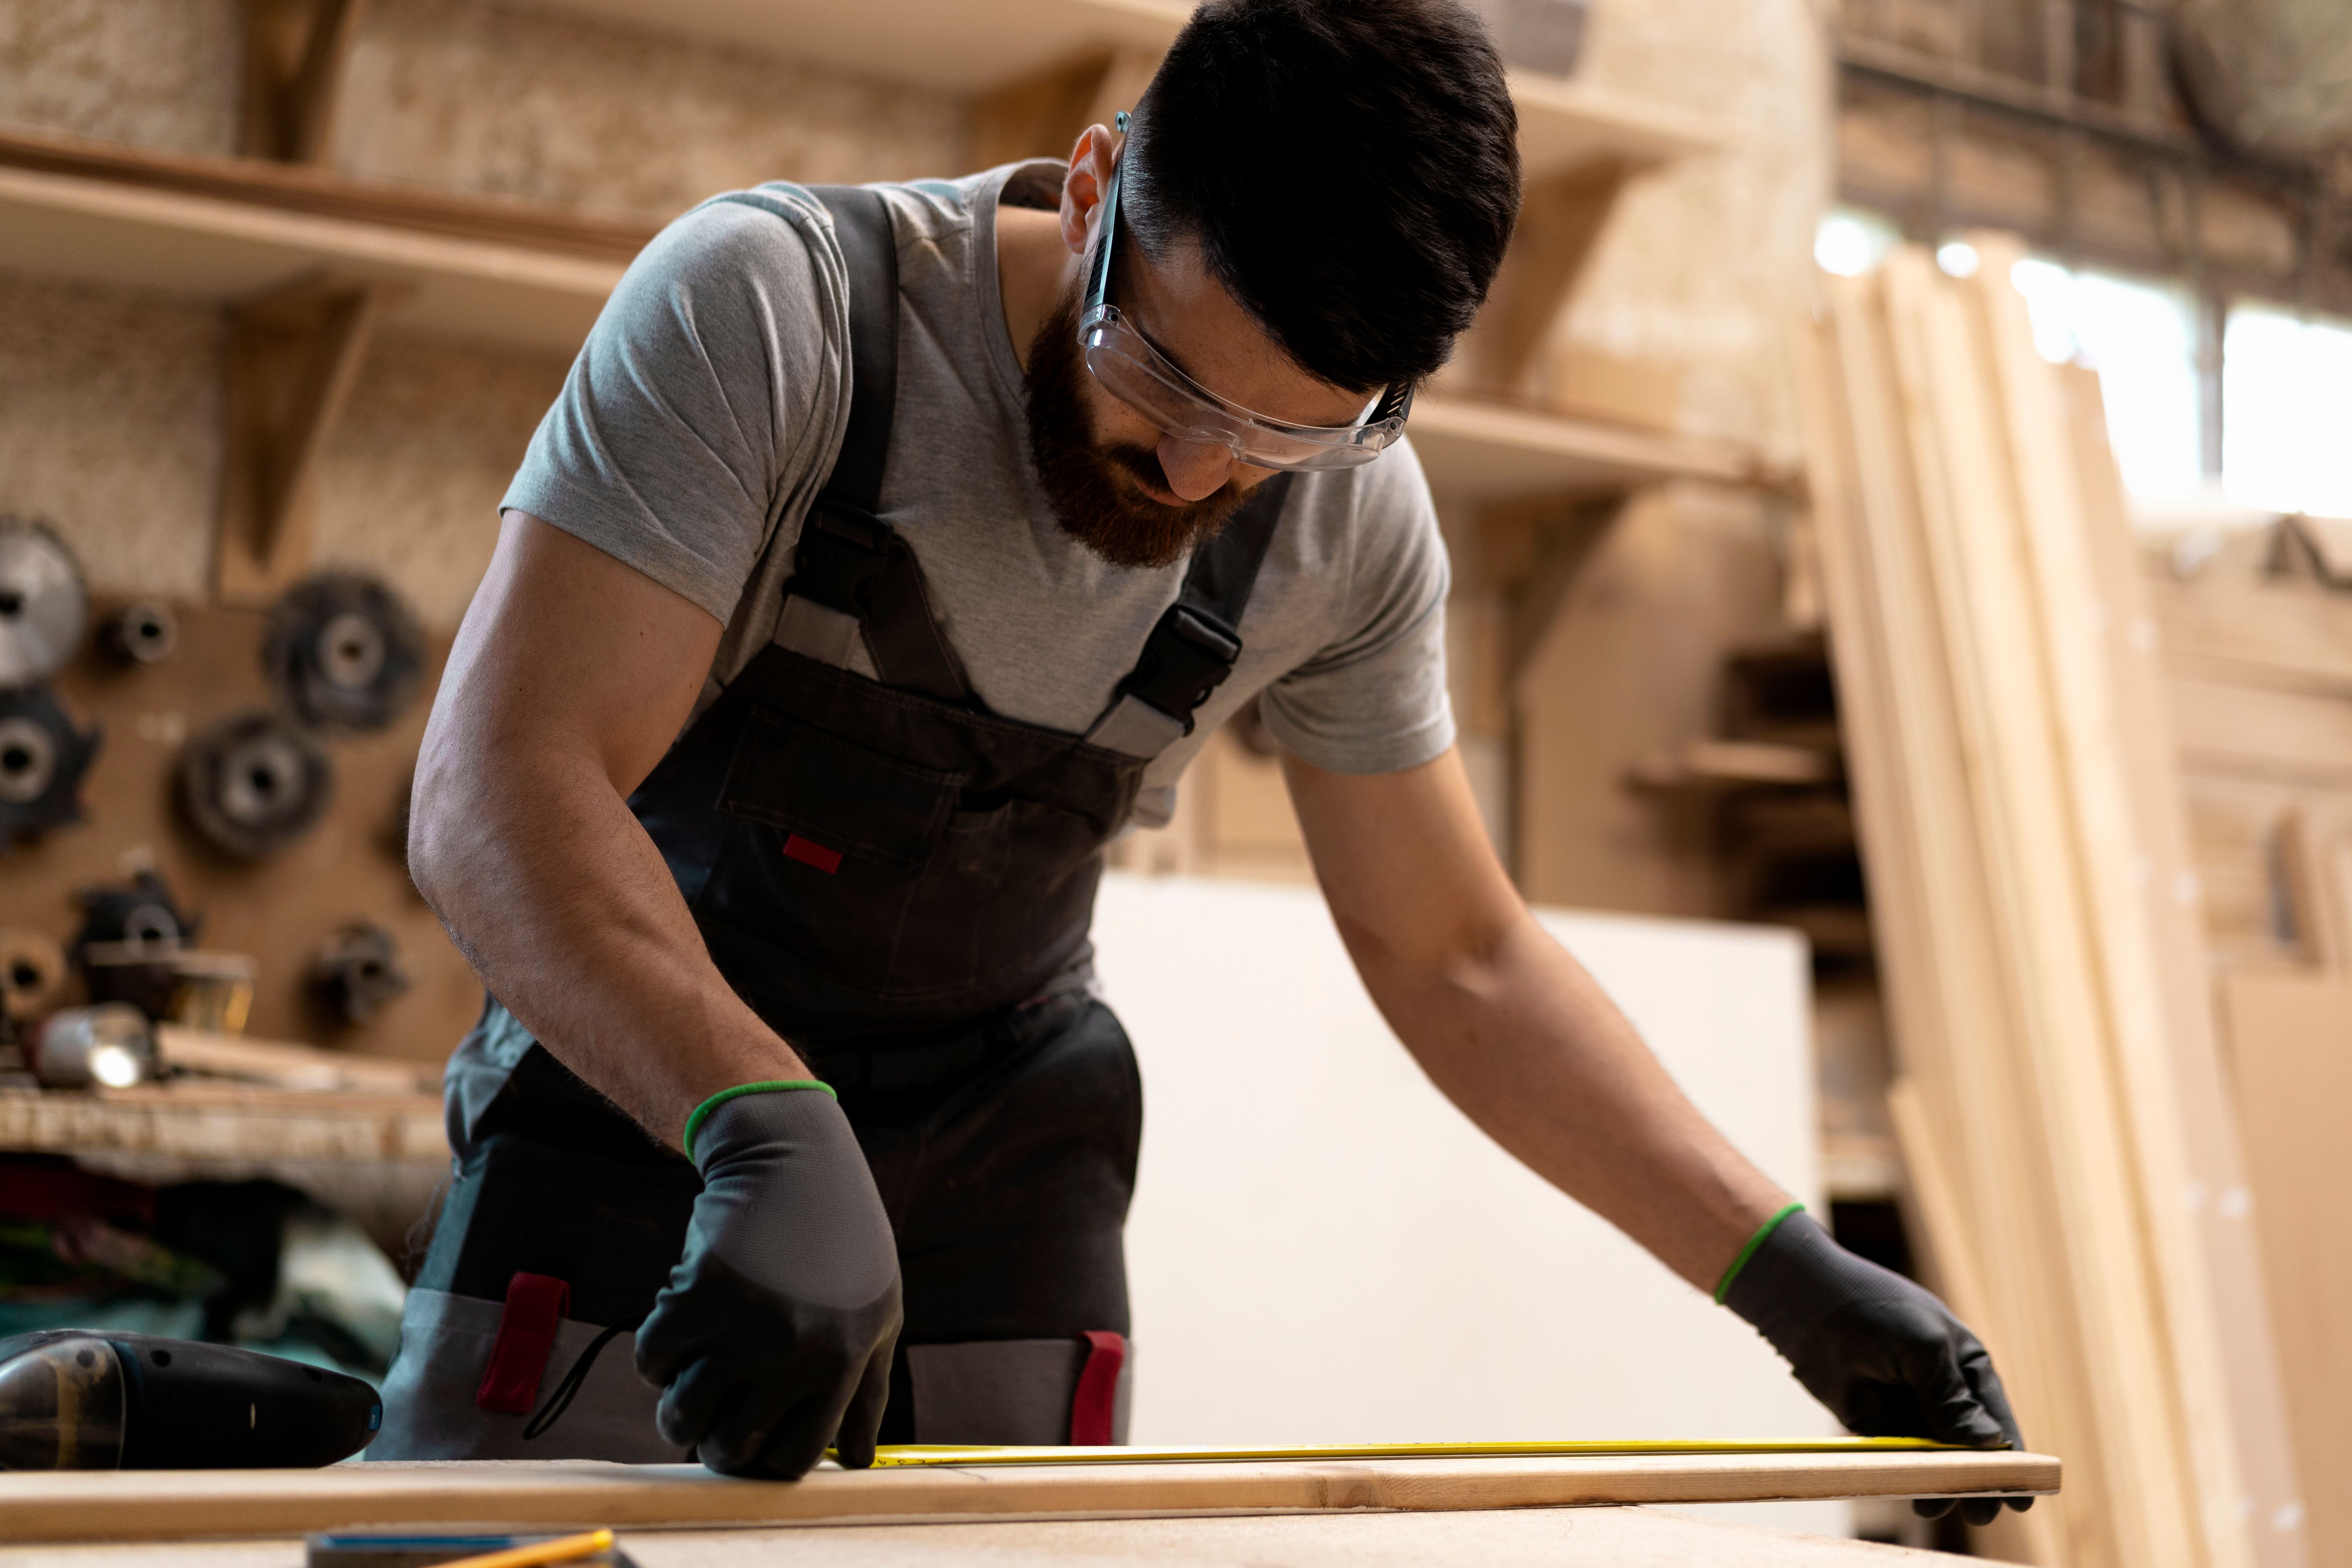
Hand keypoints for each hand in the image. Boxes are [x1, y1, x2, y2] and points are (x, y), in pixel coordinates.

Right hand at [635, 1088, 900, 1476]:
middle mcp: (797, 1354)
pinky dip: (656, 1355)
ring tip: (691, 1375)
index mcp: (845, 1362)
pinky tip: (680, 1322)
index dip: (762, 1462)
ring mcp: (744, 1327)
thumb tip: (856, 1462)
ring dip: (676, 1407)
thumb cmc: (839, 1240)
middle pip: (730, 1448)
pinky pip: (652, 1364)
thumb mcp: (878, 1313)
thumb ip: (868, 1391)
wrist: (792, 1156)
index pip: (793, 1461)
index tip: (748, 1442)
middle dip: (712, 1439)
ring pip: (681, 1417)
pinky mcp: (696, 1297)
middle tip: (711, 1411)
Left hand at [1724, 1209, 2028, 1526]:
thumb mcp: (1922, 1347)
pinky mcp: (1876, 1424)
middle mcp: (1941, 1391)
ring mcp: (1908, 1408)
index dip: (2011, 1459)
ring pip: (1934, 1459)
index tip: (2022, 1497)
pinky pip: (1898, 1457)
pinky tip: (1908, 1491)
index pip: (1997, 1419)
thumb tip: (1990, 1444)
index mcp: (1965, 1365)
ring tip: (1935, 1504)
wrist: (1804, 1304)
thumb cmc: (1870, 1309)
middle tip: (1980, 1512)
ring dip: (1939, 1483)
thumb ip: (1952, 1398)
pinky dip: (1906, 1476)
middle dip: (1976, 1479)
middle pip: (1968, 1447)